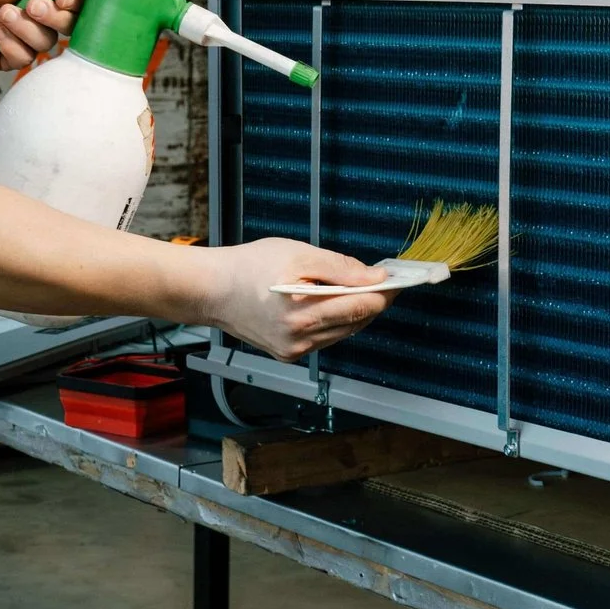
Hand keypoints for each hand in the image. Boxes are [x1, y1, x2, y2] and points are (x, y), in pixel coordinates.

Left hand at [0, 0, 84, 69]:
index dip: (76, 0)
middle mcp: (41, 15)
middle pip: (69, 23)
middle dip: (52, 15)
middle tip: (31, 4)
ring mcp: (28, 38)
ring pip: (47, 42)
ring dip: (25, 28)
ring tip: (2, 13)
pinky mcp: (13, 57)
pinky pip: (26, 58)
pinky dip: (10, 44)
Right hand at [201, 239, 392, 360]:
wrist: (211, 290)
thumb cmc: (248, 267)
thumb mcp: (299, 254)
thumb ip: (341, 268)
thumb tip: (375, 278)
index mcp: (303, 315)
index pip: (361, 307)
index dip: (384, 292)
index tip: (398, 279)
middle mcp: (300, 340)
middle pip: (356, 322)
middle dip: (372, 300)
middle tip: (381, 279)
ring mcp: (294, 351)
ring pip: (343, 332)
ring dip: (355, 311)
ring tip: (358, 287)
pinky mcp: (288, 354)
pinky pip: (325, 338)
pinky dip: (335, 321)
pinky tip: (332, 303)